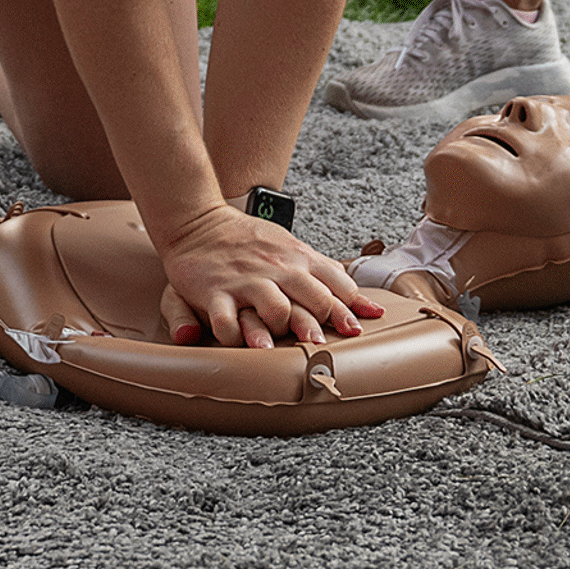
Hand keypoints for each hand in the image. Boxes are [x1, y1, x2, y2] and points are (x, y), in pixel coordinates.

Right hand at [156, 202, 380, 348]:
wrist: (198, 222)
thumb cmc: (251, 241)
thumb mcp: (293, 248)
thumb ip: (329, 275)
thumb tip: (371, 308)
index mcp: (297, 258)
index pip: (336, 285)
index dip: (348, 310)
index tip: (354, 330)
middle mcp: (276, 269)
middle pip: (314, 300)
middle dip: (321, 326)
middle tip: (318, 344)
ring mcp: (246, 281)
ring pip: (276, 311)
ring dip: (280, 332)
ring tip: (278, 347)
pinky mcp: (215, 291)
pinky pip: (227, 322)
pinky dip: (234, 338)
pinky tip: (238, 344)